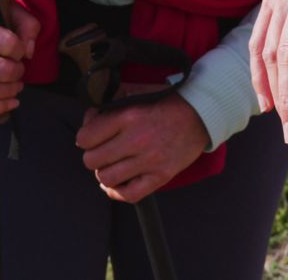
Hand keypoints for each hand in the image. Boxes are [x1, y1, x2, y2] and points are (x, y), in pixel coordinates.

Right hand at [0, 4, 39, 115]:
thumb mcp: (6, 10)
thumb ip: (25, 25)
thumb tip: (29, 53)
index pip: (7, 43)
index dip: (20, 51)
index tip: (20, 50)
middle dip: (16, 72)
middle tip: (19, 69)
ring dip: (8, 91)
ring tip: (17, 85)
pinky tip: (11, 102)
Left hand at [76, 91, 209, 203]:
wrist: (203, 114)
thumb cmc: (170, 102)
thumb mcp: (139, 92)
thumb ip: (112, 102)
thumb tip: (91, 117)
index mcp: (129, 116)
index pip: (85, 137)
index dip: (85, 137)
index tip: (92, 136)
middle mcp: (137, 140)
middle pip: (92, 160)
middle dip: (93, 155)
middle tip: (103, 150)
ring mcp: (150, 160)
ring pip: (107, 178)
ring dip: (104, 173)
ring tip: (112, 165)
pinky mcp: (162, 175)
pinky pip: (129, 194)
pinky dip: (117, 192)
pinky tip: (117, 183)